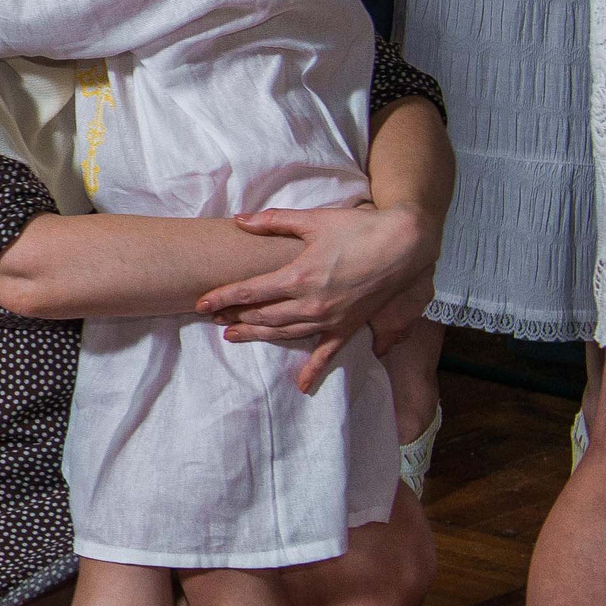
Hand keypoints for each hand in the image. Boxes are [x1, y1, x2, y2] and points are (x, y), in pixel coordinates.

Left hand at [195, 200, 441, 392]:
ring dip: (257, 335)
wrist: (403, 244)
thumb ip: (274, 222)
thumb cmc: (358, 228)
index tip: (201, 303)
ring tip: (234, 336)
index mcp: (298, 276)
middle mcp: (310, 303)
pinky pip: (327, 354)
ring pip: (284, 333)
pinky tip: (300, 385)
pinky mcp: (348, 326)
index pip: (249, 292)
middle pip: (263, 315)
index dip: (222, 297)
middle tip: (213, 318)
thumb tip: (241, 220)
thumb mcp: (313, 220)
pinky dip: (312, 370)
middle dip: (235, 316)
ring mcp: (329, 318)